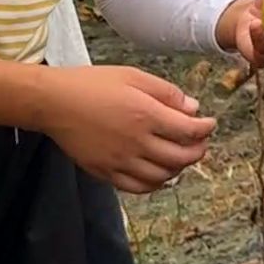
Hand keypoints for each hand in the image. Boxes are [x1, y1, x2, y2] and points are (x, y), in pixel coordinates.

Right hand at [40, 65, 216, 194]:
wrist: (54, 102)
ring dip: (179, 168)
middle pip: (180, 157)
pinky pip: (139, 187)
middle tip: (200, 142)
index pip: (189, 131)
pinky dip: (155, 184)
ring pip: (163, 176)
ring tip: (181, 157)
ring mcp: (120, 160)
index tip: (210, 123)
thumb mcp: (133, 76)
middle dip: (198, 150)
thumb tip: (193, 108)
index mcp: (146, 115)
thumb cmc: (92, 84)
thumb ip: (166, 92)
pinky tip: (159, 174)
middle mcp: (136, 142)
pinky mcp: (105, 172)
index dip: (206, 129)